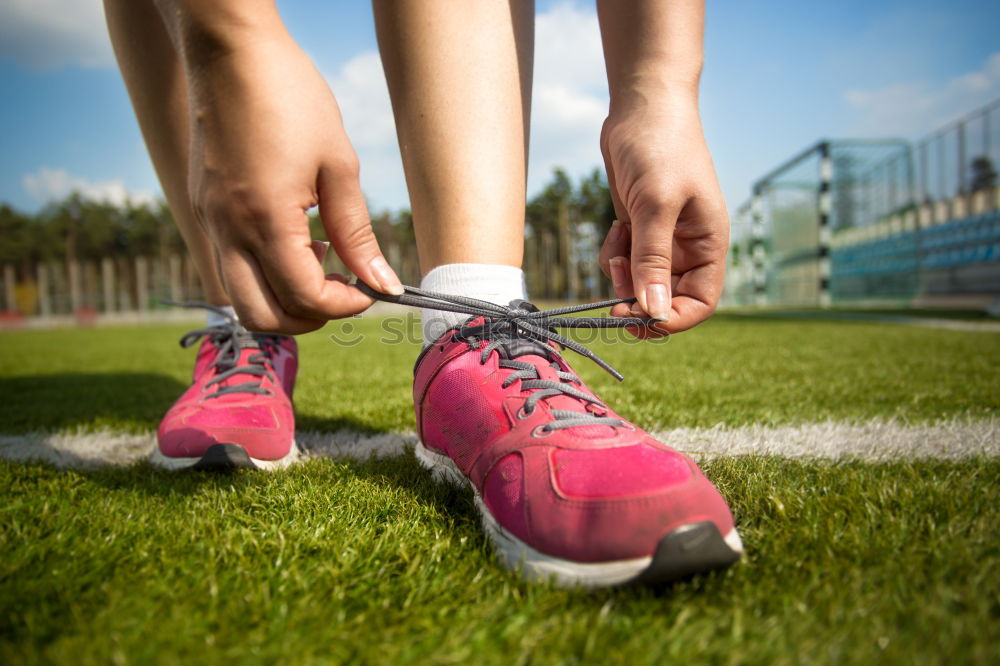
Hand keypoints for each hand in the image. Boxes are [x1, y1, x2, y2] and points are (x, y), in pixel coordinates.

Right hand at [186, 34, 401, 333]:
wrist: (229, 50)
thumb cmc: (290, 96)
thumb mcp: (338, 165)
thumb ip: (357, 233)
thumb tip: (380, 282)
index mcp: (266, 220)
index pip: (305, 297)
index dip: (345, 304)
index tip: (370, 288)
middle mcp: (228, 231)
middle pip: (263, 318)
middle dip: (309, 318)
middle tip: (343, 289)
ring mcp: (209, 222)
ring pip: (240, 299)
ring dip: (283, 300)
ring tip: (318, 259)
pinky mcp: (202, 210)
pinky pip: (229, 267)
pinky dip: (263, 275)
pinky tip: (293, 239)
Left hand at [598, 95, 728, 336]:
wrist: (641, 106)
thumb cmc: (660, 148)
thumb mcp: (656, 205)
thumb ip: (653, 258)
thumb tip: (653, 310)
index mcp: (708, 244)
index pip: (700, 303)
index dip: (672, 318)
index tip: (638, 319)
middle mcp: (688, 248)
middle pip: (666, 298)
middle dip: (639, 299)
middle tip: (613, 295)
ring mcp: (662, 239)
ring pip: (640, 283)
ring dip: (622, 275)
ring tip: (617, 242)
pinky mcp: (638, 229)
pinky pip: (624, 262)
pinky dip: (614, 256)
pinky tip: (614, 228)